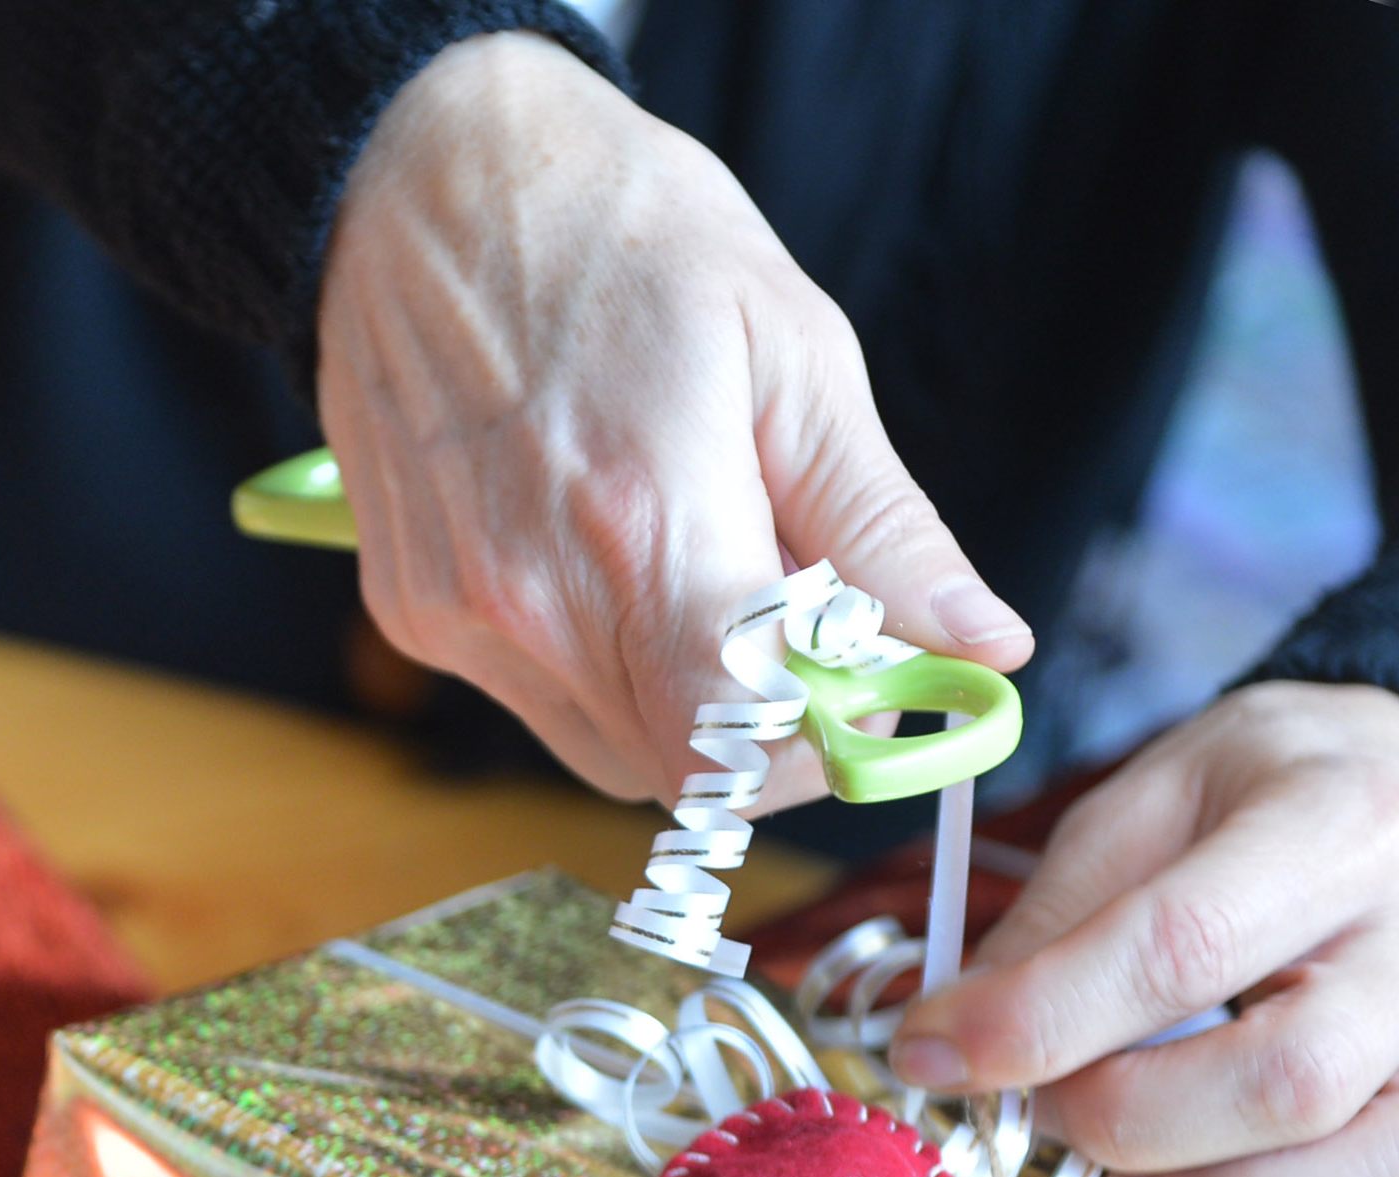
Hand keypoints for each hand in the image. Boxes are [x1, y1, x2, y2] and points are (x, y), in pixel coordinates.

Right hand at [317, 32, 1030, 808]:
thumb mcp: (793, 349)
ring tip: (690, 567)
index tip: (866, 682)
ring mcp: (462, 619)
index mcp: (648, 523)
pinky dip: (597, 662)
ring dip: (678, 700)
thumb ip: (883, 525)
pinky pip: (538, 702)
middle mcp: (537, 598)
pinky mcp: (415, 618)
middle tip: (791, 615)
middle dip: (763, 722)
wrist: (422, 185)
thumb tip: (982, 646)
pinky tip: (598, 550)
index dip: (822, 745)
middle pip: (685, 769)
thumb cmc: (620, 238)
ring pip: (611, 753)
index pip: (746, 744)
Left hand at [891, 683, 1398, 1176]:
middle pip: (1286, 1081)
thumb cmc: (1263, 799)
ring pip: (1376, 1175)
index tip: (932, 1054)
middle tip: (1055, 1117)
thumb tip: (954, 1045)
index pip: (1181, 947)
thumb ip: (1059, 921)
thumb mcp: (1147, 806)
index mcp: (1340, 821)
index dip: (1037, 1022)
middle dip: (1129, 1124)